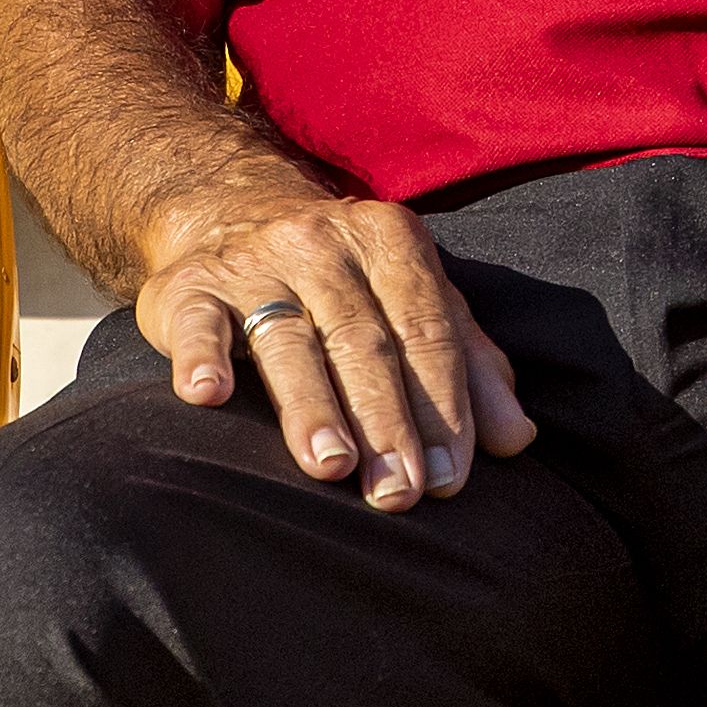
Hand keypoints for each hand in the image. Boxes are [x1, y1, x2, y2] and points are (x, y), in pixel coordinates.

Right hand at [139, 180, 537, 510]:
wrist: (231, 213)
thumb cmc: (345, 280)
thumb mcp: (416, 301)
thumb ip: (470, 365)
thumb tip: (517, 441)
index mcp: (393, 243)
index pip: (427, 332)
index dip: (441, 408)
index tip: (447, 480)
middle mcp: (325, 244)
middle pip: (363, 341)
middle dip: (385, 421)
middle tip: (396, 494)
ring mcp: (255, 263)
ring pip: (288, 338)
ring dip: (310, 405)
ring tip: (329, 465)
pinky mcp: (189, 287)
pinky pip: (197, 323)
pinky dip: (200, 356)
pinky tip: (206, 395)